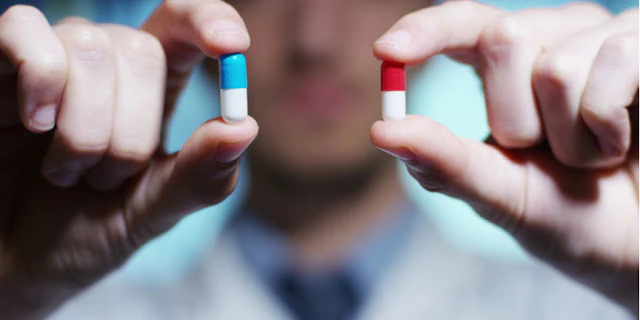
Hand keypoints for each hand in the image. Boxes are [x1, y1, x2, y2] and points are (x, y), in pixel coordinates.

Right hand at [0, 1, 255, 317]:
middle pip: (141, 51)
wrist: (16, 263)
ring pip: (91, 47)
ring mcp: (53, 62)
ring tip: (66, 172)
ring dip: (82, 128)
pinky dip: (40, 80)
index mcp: (152, 93)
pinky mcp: (2, 66)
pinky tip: (34, 123)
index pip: (185, 28)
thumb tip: (244, 127)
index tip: (232, 46)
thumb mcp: (149, 214)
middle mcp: (107, 67)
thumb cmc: (85, 234)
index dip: (209, 22)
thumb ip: (197, 178)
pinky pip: (24, 31)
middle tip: (103, 179)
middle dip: (128, 132)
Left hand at [371, 1, 637, 314]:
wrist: (635, 246)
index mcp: (507, 68)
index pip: (462, 25)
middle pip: (503, 39)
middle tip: (546, 153)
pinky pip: (613, 64)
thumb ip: (444, 162)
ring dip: (570, 137)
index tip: (386, 53)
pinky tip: (621, 144)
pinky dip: (606, 126)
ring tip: (592, 157)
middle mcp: (552, 39)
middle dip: (517, 120)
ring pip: (556, 66)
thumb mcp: (498, 192)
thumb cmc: (569, 214)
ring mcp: (603, 39)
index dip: (425, 30)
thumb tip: (382, 132)